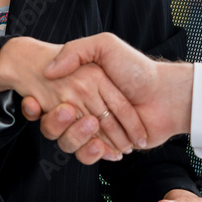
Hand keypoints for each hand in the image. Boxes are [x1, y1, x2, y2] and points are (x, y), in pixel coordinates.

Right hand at [21, 33, 193, 163]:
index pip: (48, 101)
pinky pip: (88, 156)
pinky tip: (102, 145)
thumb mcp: (105, 45)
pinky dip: (93, 152)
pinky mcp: (107, 147)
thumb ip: (75, 51)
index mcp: (78, 87)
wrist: (165, 94)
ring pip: (68, 143)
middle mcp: (83, 109)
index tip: (35, 101)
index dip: (37, 106)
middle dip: (55, 122)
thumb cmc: (137, 68)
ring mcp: (95, 130)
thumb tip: (49, 70)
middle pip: (54, 125)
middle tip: (67, 112)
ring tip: (91, 124)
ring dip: (75, 137)